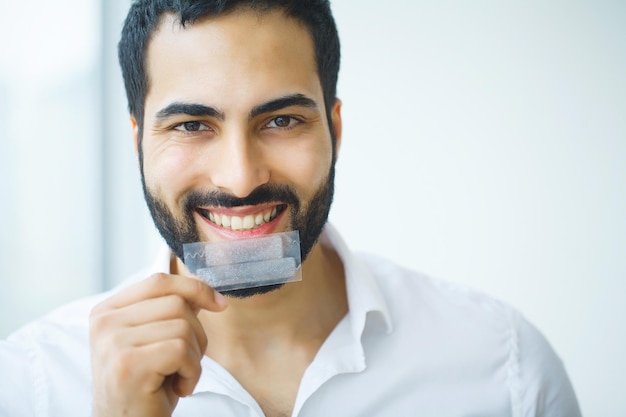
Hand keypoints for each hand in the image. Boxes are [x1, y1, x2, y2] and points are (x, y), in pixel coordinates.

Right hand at [89, 273, 227, 416]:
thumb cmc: (146, 387)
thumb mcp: (156, 342)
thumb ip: (172, 312)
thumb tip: (204, 290)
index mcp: (107, 311)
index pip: (159, 281)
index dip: (195, 287)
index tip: (220, 304)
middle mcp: (105, 322)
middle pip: (177, 303)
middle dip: (197, 334)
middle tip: (185, 363)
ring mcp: (113, 342)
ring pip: (184, 326)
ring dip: (195, 357)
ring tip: (177, 377)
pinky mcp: (128, 363)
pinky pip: (182, 350)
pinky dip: (192, 372)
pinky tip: (178, 388)